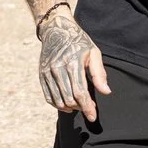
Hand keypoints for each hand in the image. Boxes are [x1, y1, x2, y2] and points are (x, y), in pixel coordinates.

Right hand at [36, 7, 110, 121]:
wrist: (56, 30)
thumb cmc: (79, 41)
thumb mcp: (94, 53)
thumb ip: (99, 74)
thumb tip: (106, 92)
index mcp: (73, 63)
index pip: (80, 93)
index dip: (87, 107)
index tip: (93, 117)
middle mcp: (58, 69)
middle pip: (69, 99)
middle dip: (80, 108)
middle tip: (89, 108)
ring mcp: (48, 73)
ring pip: (58, 100)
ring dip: (69, 108)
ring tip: (79, 107)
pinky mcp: (42, 75)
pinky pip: (48, 96)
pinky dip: (57, 105)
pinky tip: (67, 106)